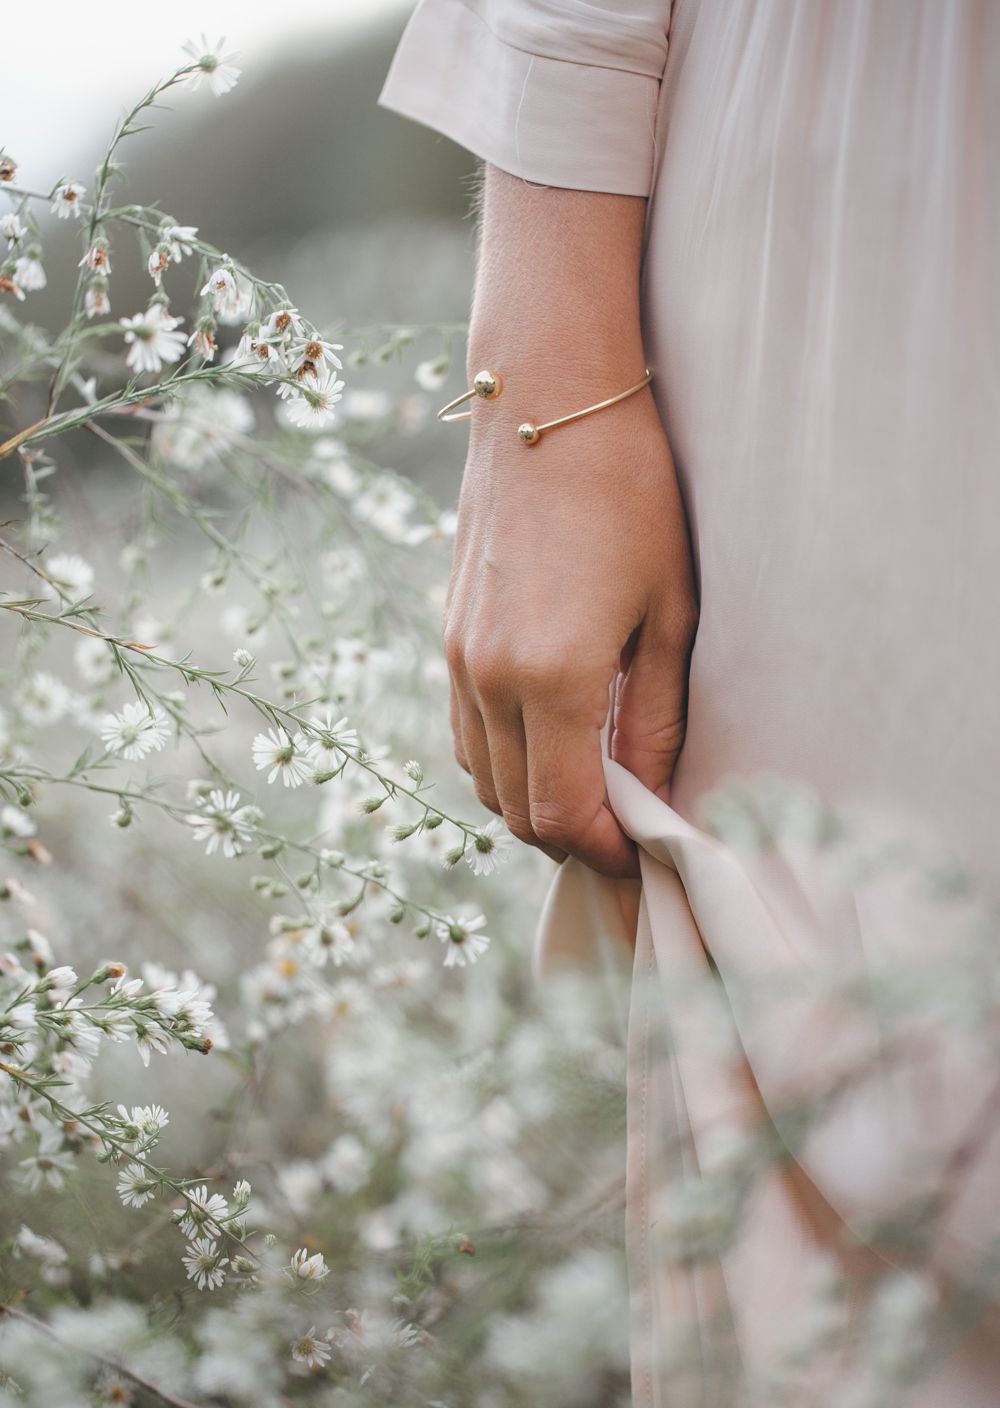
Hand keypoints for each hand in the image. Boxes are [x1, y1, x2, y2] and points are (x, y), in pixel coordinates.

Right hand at [444, 363, 697, 878]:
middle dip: (572, 839)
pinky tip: (550, 740)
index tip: (647, 854)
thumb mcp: (668, 613)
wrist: (546, 399)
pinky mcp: (448, 635)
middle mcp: (488, 679)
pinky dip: (503, 761)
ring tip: (595, 791)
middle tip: (629, 832)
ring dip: (534, 804)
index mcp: (550, 678)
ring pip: (483, 778)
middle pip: (516, 811)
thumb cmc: (630, 495)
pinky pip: (465, 732)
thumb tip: (653, 799)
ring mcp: (457, 657)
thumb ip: (652, 719)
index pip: (564, 815)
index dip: (607, 853)